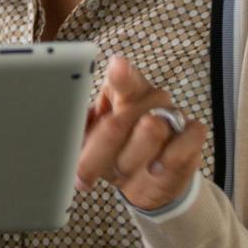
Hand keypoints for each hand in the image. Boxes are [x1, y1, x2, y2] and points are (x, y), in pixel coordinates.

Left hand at [75, 54, 205, 212]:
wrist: (146, 180)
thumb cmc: (114, 149)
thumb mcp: (90, 140)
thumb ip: (76, 131)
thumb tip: (56, 126)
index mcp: (121, 89)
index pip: (122, 77)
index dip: (121, 74)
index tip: (117, 68)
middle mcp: (148, 97)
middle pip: (125, 116)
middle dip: (100, 149)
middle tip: (82, 173)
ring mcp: (172, 114)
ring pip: (153, 130)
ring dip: (130, 158)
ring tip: (120, 170)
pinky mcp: (191, 136)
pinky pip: (186, 142)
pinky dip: (168, 159)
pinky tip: (154, 169)